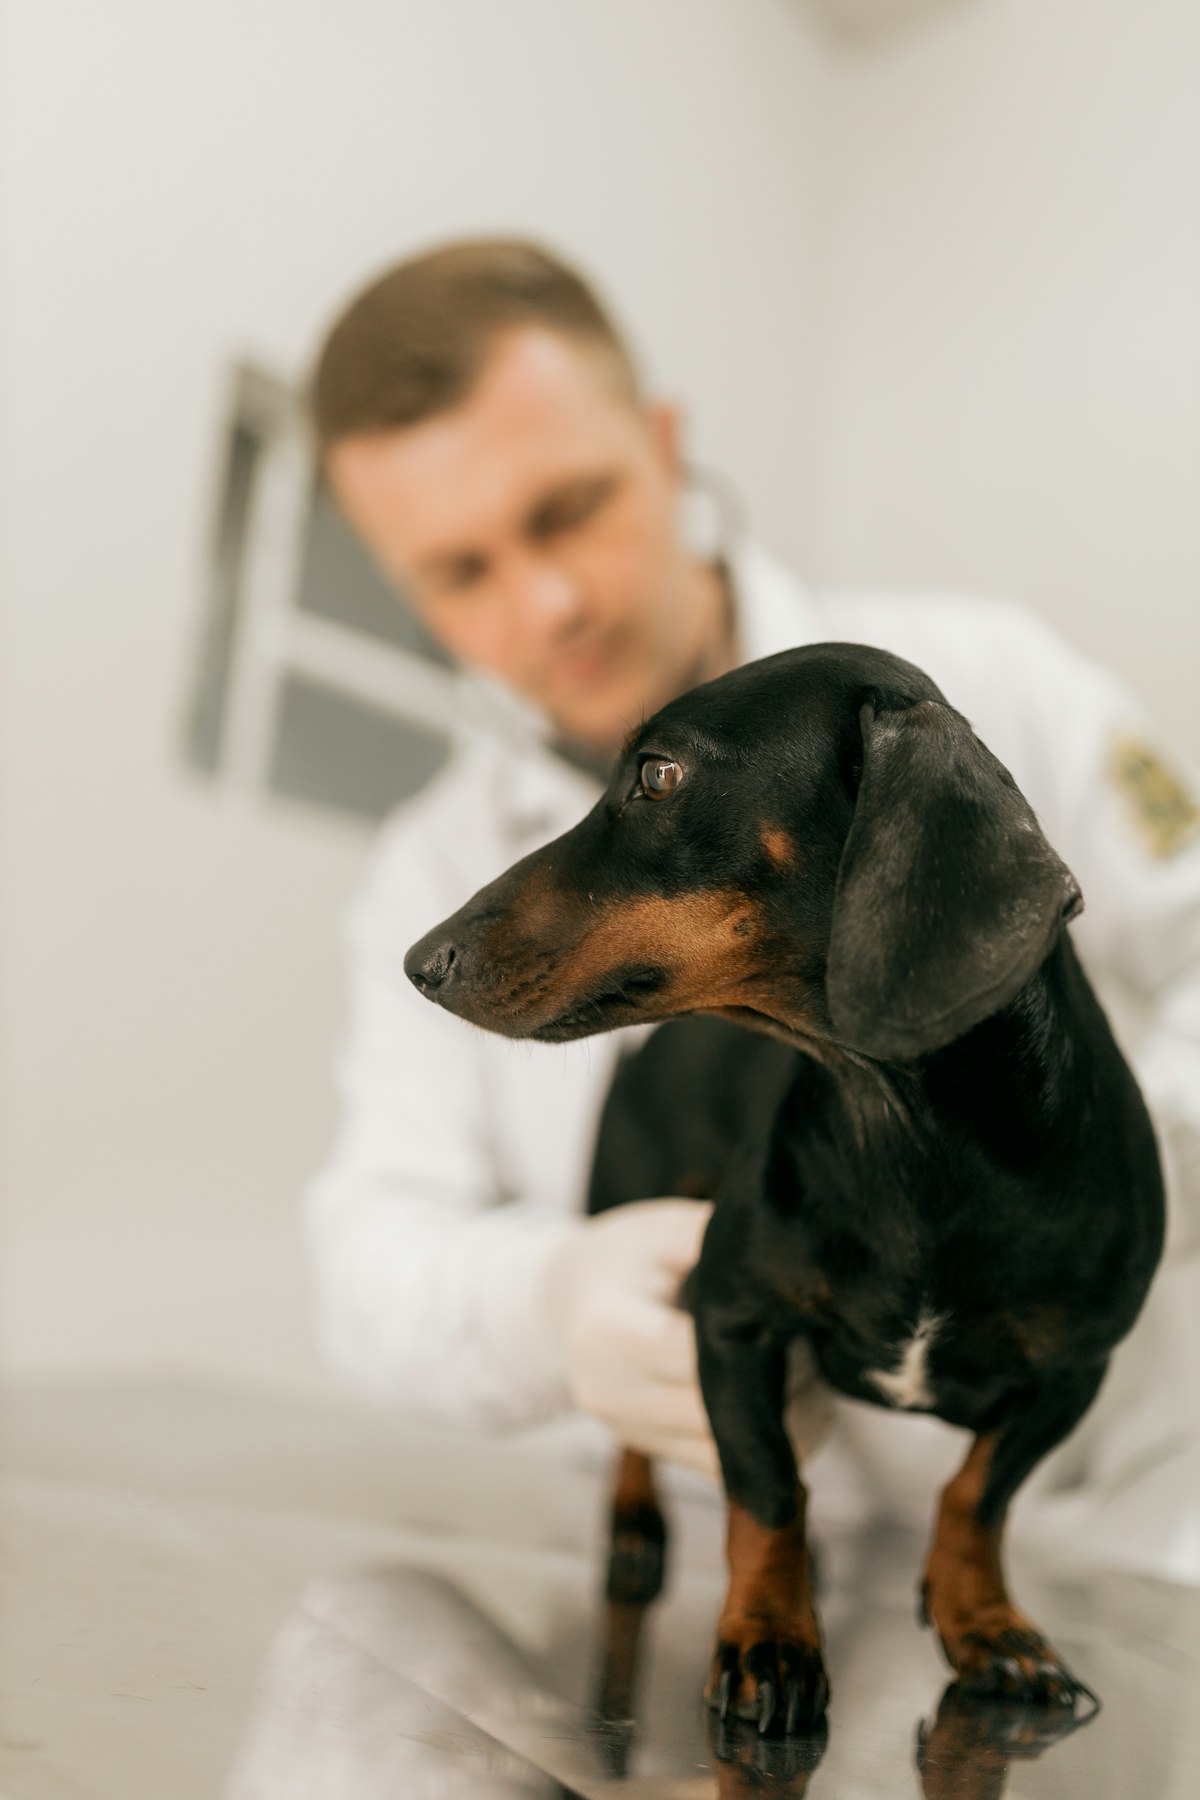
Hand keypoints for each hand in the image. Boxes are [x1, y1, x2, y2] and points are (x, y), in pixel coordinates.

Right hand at [544, 1200, 833, 1477]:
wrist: (564, 1302)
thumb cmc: (623, 1256)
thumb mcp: (665, 1230)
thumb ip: (719, 1246)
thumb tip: (794, 1259)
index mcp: (610, 1331)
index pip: (698, 1360)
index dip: (764, 1349)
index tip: (803, 1324)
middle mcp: (614, 1394)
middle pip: (718, 1418)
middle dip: (786, 1390)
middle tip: (819, 1348)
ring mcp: (631, 1432)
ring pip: (729, 1456)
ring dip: (786, 1425)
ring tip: (811, 1375)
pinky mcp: (654, 1453)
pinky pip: (723, 1468)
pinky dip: (766, 1444)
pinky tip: (790, 1401)